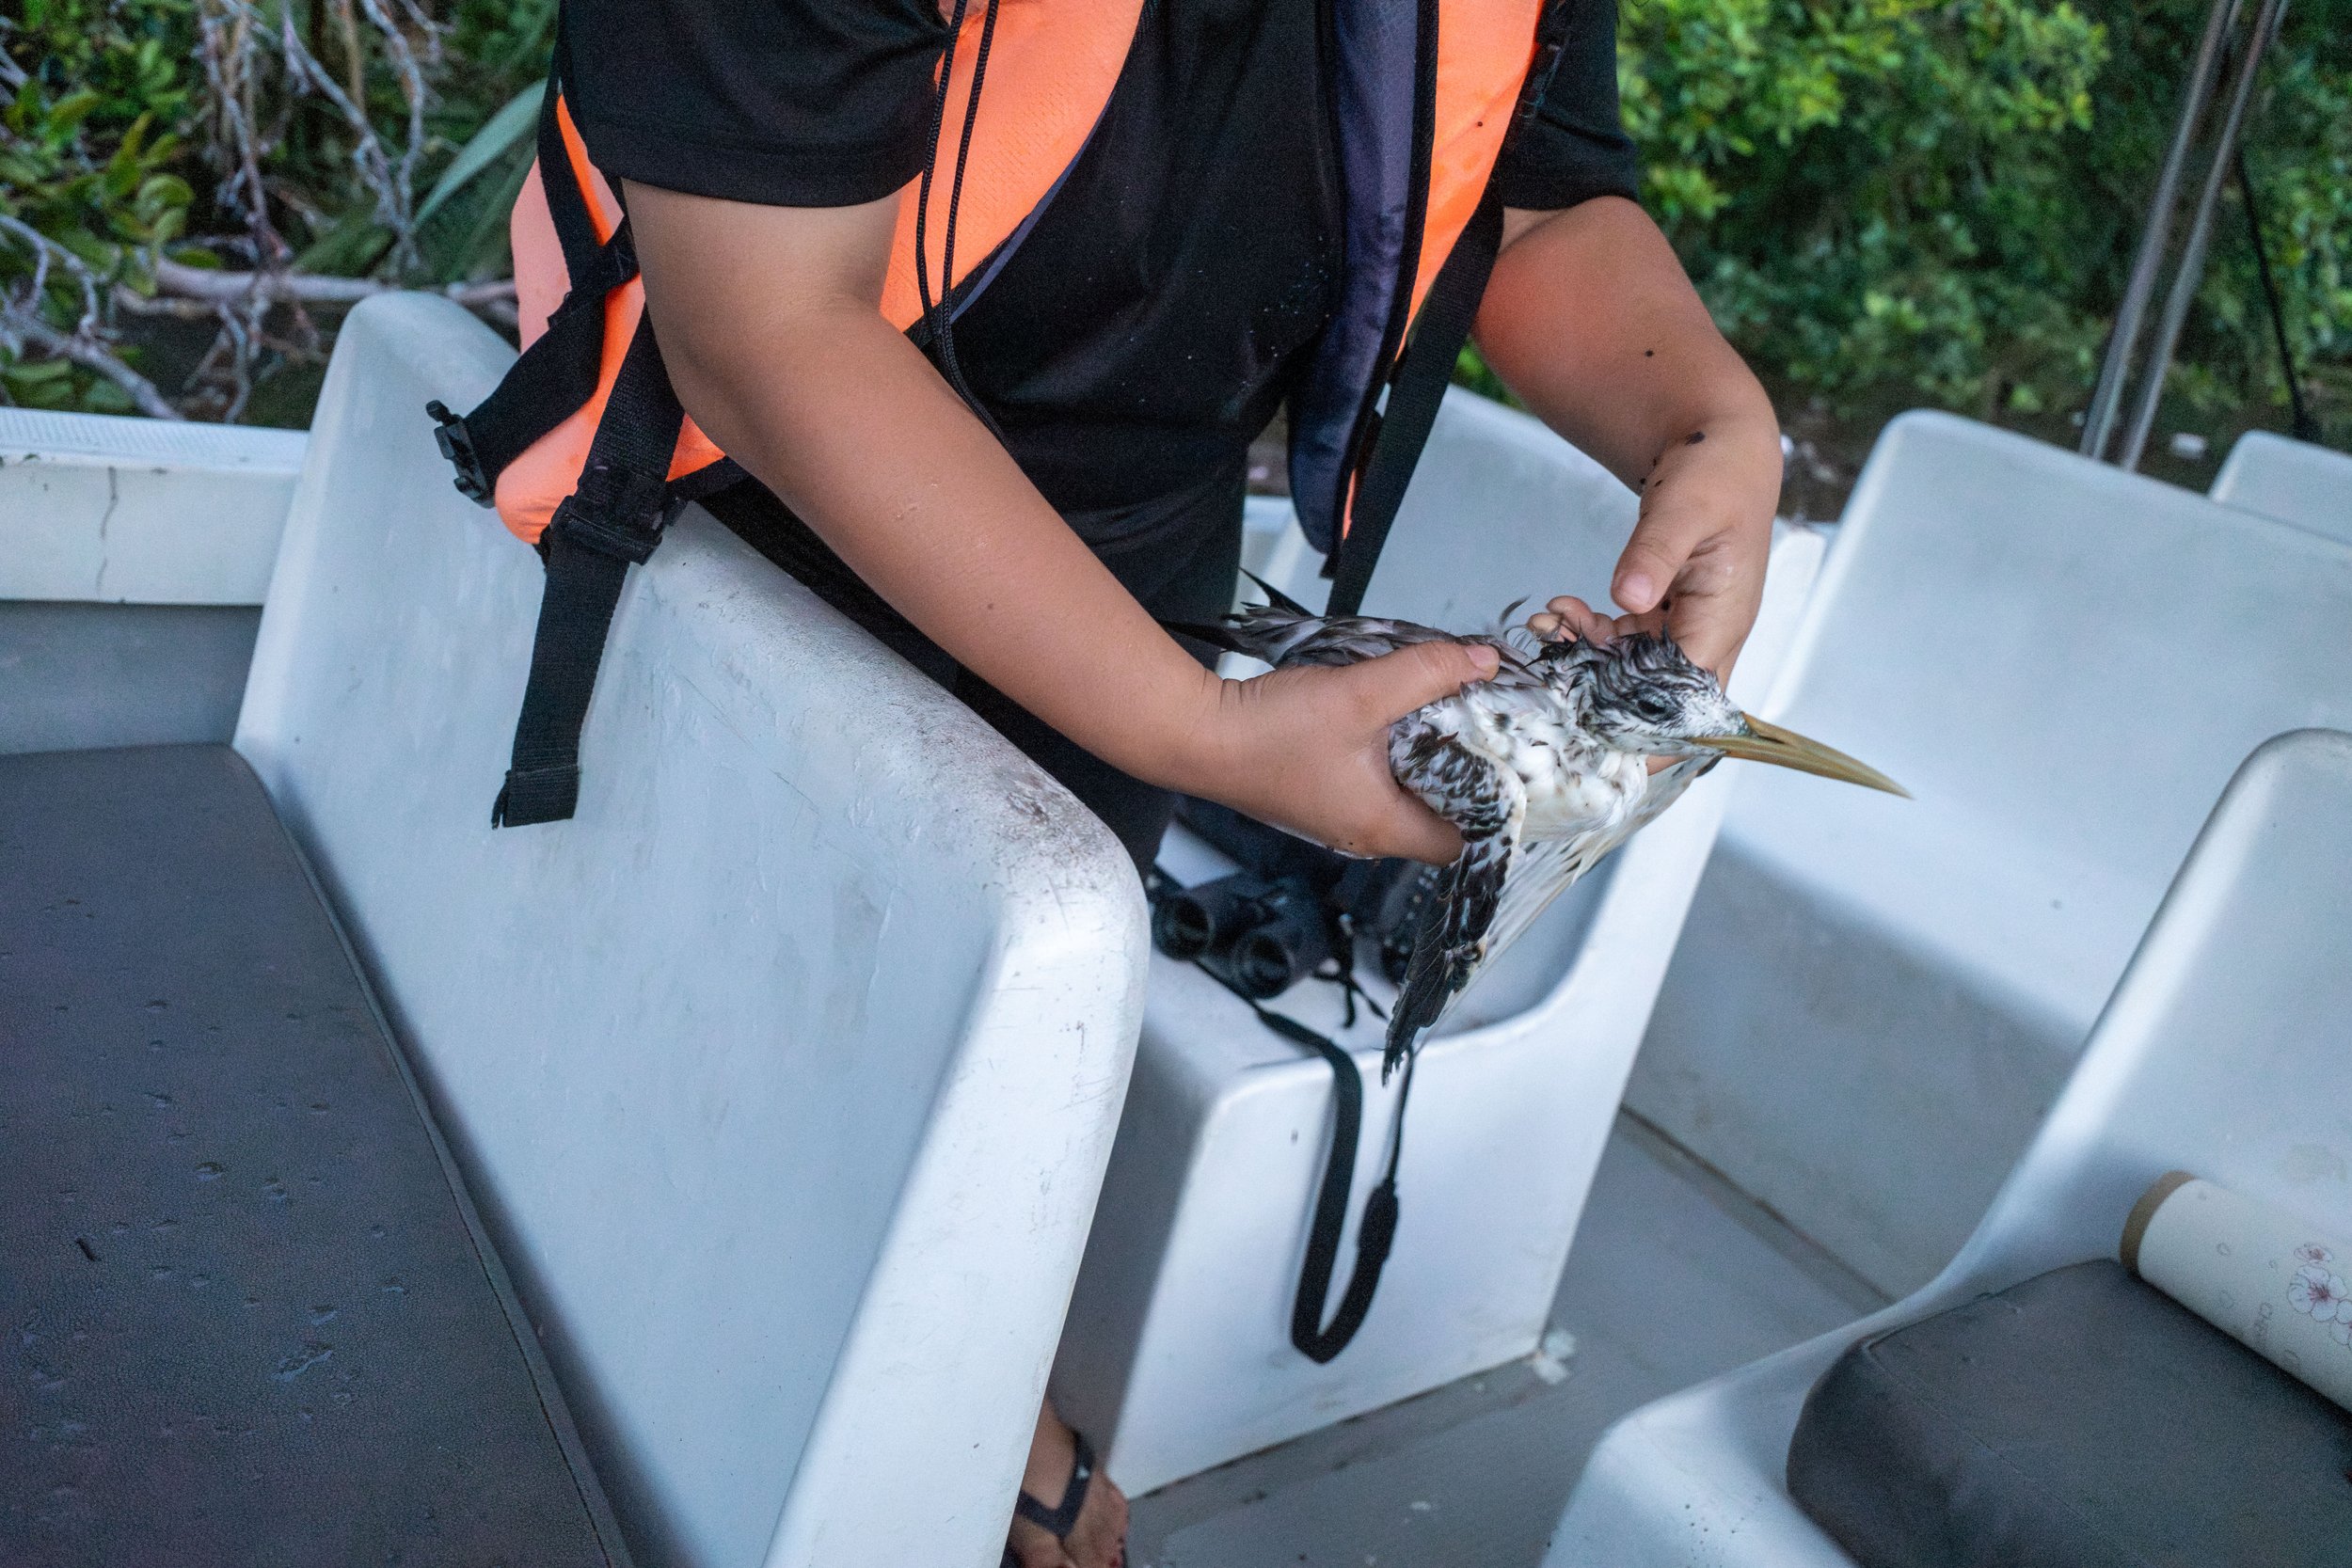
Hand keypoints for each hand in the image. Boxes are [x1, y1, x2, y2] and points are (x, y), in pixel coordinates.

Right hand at [1169, 641, 1501, 863]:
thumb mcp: (1361, 693)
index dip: (1488, 807)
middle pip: (1435, 819)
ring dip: (1422, 762)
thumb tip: (1482, 660)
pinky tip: (1387, 718)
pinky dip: (1389, 758)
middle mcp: (1362, 834)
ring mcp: (1336, 818)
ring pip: (1402, 799)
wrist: (1194, 735)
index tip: (1501, 761)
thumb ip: (1426, 672)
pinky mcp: (1316, 797)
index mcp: (1383, 827)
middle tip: (1476, 727)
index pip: (1461, 842)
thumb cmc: (1271, 731)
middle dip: (1458, 776)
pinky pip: (1371, 786)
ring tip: (1437, 715)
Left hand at [1525, 408, 1779, 677]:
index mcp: (1723, 619)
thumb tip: (1629, 597)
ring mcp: (1688, 626)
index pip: (1682, 691)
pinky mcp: (1667, 615)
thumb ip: (1655, 552)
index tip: (1583, 697)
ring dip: (1588, 655)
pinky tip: (1565, 609)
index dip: (1635, 705)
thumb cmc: (1717, 474)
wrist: (1723, 451)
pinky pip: (1627, 642)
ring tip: (1550, 620)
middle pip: (1656, 692)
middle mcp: (1709, 633)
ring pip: (1634, 669)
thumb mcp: (1683, 507)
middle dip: (1600, 683)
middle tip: (1551, 649)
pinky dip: (1593, 633)